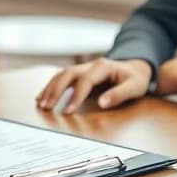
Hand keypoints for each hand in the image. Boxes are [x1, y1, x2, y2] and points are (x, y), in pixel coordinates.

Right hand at [35, 58, 152, 112]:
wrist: (135, 68)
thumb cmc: (135, 79)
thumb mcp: (135, 87)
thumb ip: (119, 94)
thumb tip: (102, 103)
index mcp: (103, 67)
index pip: (85, 81)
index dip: (76, 96)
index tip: (68, 111)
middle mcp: (90, 65)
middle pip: (68, 74)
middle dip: (55, 90)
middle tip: (46, 106)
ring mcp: (83, 67)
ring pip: (62, 74)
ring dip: (50, 88)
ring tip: (40, 103)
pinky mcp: (80, 73)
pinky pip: (62, 77)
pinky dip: (51, 86)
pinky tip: (42, 96)